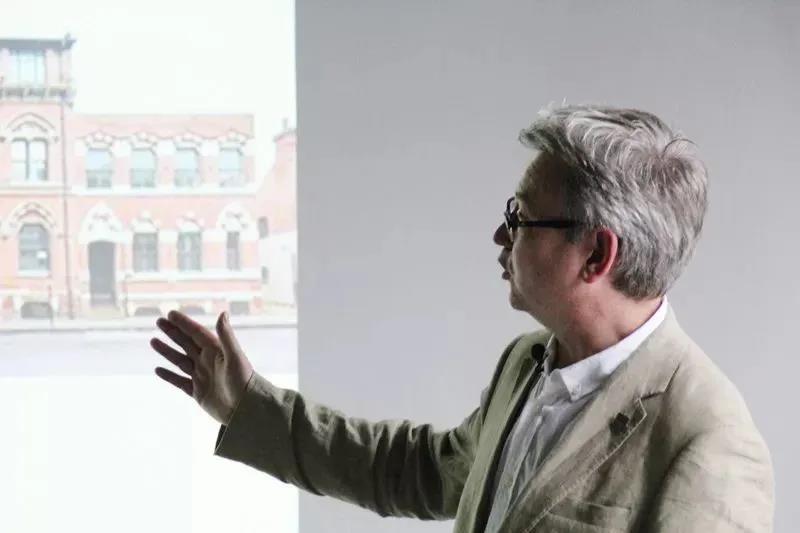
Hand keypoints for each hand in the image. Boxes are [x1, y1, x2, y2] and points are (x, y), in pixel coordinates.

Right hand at [151, 310, 253, 424]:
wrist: (245, 410)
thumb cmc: (243, 381)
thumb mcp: (235, 357)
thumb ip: (226, 336)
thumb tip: (222, 313)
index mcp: (216, 351)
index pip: (197, 333)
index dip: (184, 323)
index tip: (170, 313)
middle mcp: (208, 362)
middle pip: (187, 343)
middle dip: (173, 332)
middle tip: (158, 321)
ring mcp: (202, 376)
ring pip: (180, 361)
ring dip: (167, 351)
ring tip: (153, 341)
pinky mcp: (198, 392)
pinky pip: (179, 381)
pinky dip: (169, 375)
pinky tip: (158, 369)